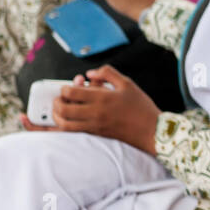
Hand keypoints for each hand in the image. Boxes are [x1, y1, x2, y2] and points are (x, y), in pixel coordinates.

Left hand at [33, 65, 159, 153]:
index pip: (71, 92)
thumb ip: (107, 73)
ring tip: (60, 111)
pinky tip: (64, 122)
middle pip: (63, 109)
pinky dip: (64, 127)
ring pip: (65, 124)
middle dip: (56, 103)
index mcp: (102, 98)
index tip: (69, 87)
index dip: (64, 88)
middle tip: (60, 99)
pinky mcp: (97, 136)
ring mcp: (95, 126)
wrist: (152, 131)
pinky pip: (73, 134)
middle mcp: (95, 113)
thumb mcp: (127, 83)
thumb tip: (89, 74)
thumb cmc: (141, 106)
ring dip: (57, 117)